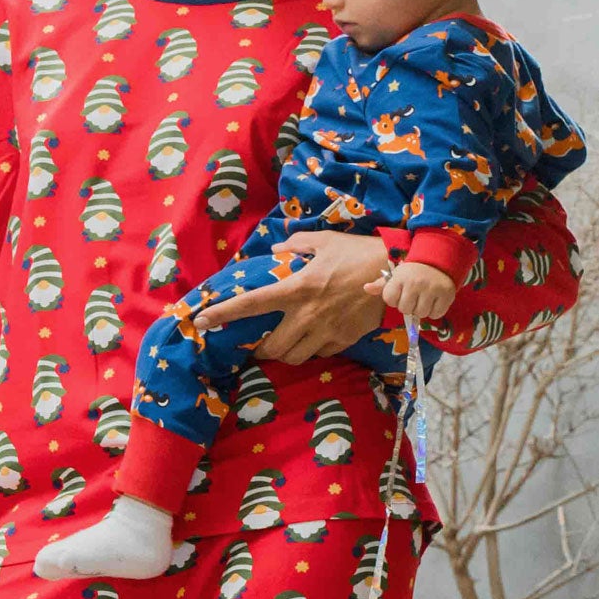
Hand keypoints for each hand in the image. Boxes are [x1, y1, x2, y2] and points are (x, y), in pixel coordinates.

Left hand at [194, 232, 385, 364]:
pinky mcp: (343, 340)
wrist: (397, 272)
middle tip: (260, 343)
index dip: (223, 314)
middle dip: (261, 349)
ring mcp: (326, 331)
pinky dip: (311, 351)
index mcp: (297, 288)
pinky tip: (313, 340)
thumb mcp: (324, 241)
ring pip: (293, 357)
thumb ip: (295, 244)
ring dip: (283, 354)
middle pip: (271, 347)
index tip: (202, 321)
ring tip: (284, 345)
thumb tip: (276, 250)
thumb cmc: (357, 252)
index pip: (252, 304)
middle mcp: (307, 314)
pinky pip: (319, 354)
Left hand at [375, 260, 457, 321]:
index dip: (394, 299)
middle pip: (405, 309)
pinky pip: (436, 314)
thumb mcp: (396, 275)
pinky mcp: (446, 295)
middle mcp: (416, 283)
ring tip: (424, 298)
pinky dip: (434, 311)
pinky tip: (434, 300)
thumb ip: (381, 284)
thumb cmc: (413, 271)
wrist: (438, 260)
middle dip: (408, 305)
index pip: (390, 300)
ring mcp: (432, 289)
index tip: (401, 292)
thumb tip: (366, 288)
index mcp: (400, 278)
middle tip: (414, 295)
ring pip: (421, 313)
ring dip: (421, 309)